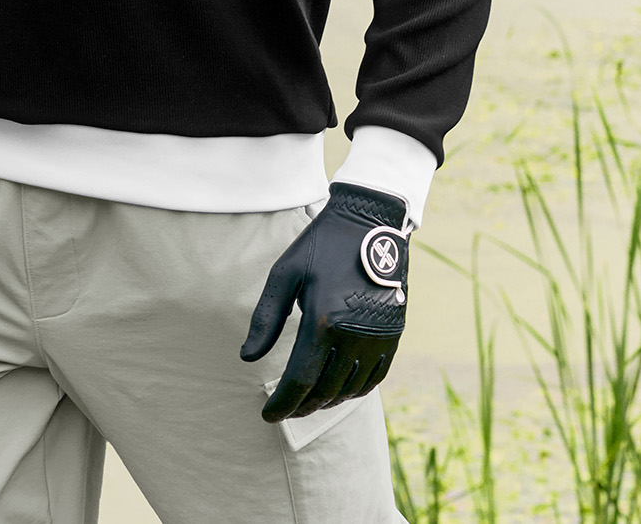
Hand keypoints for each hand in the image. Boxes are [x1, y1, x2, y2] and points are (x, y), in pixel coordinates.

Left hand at [240, 182, 409, 421]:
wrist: (369, 223)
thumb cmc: (320, 246)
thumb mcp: (285, 274)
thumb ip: (265, 319)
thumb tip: (246, 358)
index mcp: (323, 321)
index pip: (300, 381)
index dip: (282, 404)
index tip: (266, 416)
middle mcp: (353, 336)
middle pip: (324, 391)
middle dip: (301, 406)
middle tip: (284, 410)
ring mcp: (377, 338)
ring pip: (349, 389)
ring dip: (326, 401)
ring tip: (307, 400)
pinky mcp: (393, 335)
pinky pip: (374, 378)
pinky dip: (354, 391)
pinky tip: (338, 389)